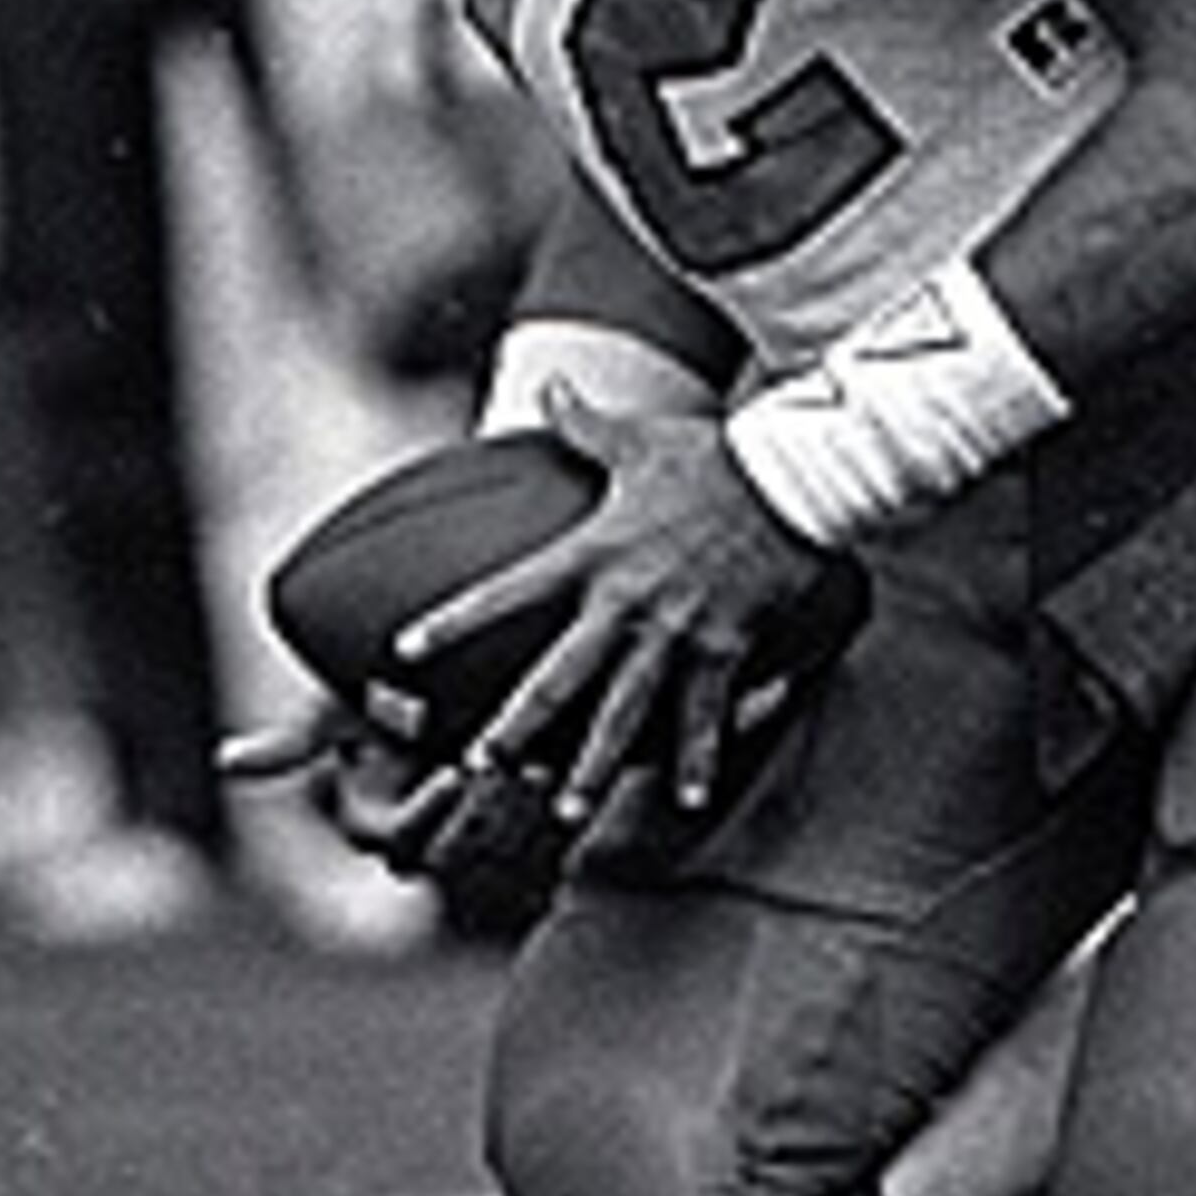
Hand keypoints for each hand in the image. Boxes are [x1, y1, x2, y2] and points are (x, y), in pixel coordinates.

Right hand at [216, 698, 570, 936]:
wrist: (450, 685)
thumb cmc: (385, 694)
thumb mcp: (344, 712)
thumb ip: (292, 743)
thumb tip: (224, 761)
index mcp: (382, 824)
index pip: (397, 842)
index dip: (424, 813)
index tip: (450, 771)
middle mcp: (424, 842)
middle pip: (450, 855)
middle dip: (476, 818)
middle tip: (508, 775)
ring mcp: (470, 840)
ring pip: (493, 854)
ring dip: (517, 817)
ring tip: (543, 770)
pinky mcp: (518, 832)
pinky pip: (535, 847)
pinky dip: (549, 816)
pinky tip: (572, 776)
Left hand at [416, 389, 851, 831]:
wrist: (789, 481)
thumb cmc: (712, 458)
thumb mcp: (640, 440)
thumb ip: (585, 424)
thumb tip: (548, 385)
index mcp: (594, 553)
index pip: (508, 591)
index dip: (454, 619)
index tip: (406, 649)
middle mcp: (625, 604)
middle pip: (558, 678)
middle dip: (517, 727)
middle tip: (480, 767)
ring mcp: (676, 634)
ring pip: (623, 715)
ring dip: (594, 768)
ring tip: (567, 810)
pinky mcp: (723, 650)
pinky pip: (704, 719)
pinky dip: (697, 762)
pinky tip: (686, 801)